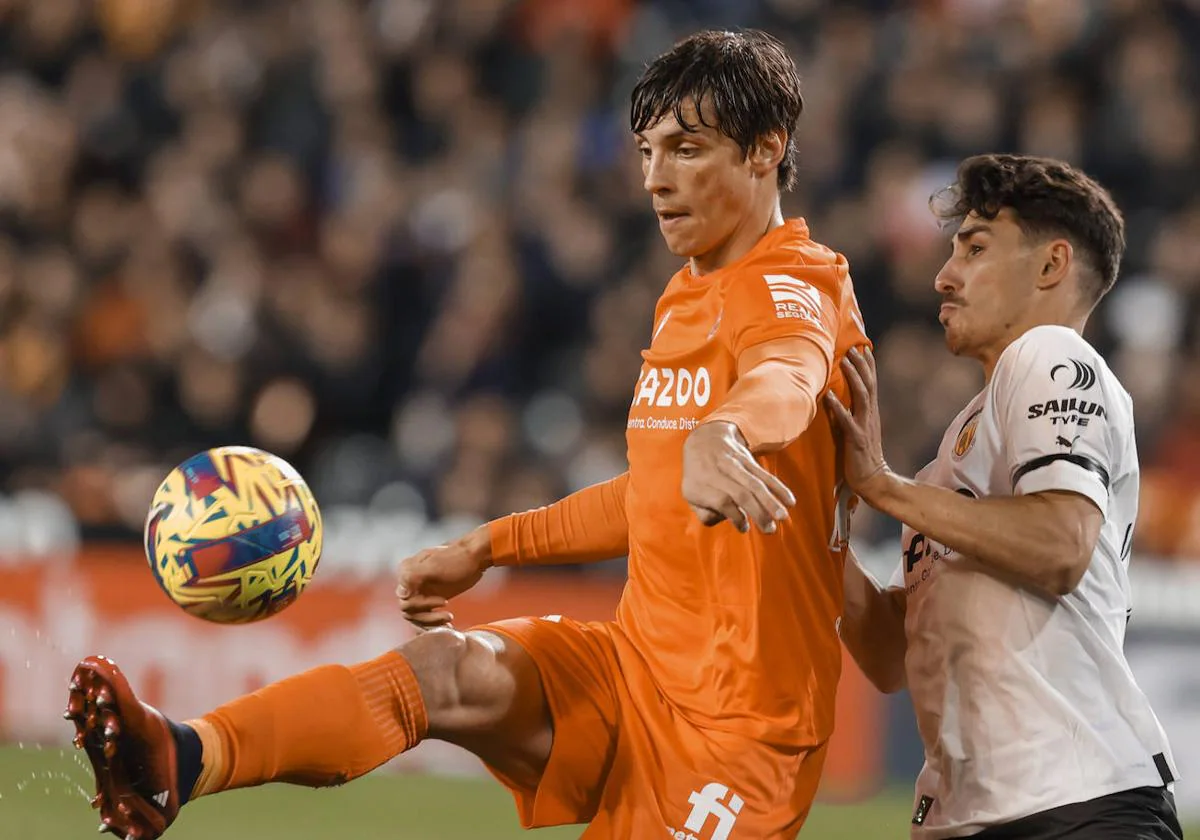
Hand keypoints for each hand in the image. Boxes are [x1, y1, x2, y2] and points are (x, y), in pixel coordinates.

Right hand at [395, 525, 491, 629]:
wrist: (476, 558)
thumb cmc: (457, 559)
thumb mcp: (434, 566)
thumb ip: (413, 577)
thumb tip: (401, 594)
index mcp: (407, 572)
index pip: (405, 600)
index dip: (422, 605)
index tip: (445, 601)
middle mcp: (410, 583)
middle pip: (410, 611)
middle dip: (429, 616)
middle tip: (449, 616)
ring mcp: (420, 591)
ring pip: (417, 616)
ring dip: (432, 622)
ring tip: (450, 620)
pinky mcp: (430, 599)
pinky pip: (425, 616)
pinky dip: (434, 624)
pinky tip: (448, 626)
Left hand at [681, 420, 795, 533]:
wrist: (704, 439)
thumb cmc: (698, 476)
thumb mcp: (690, 495)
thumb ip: (705, 514)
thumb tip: (729, 521)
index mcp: (700, 485)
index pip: (722, 502)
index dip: (736, 517)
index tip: (744, 528)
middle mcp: (717, 473)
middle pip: (741, 494)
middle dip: (758, 513)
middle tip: (770, 530)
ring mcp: (733, 464)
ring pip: (754, 483)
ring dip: (770, 501)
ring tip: (782, 516)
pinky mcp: (747, 460)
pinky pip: (764, 474)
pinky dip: (778, 487)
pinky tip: (790, 501)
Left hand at [824, 347, 890, 502]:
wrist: (874, 480)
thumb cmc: (862, 456)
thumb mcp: (860, 429)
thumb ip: (854, 413)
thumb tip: (840, 397)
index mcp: (871, 413)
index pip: (871, 384)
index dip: (868, 366)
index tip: (863, 347)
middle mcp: (870, 416)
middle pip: (868, 385)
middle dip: (861, 365)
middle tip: (853, 347)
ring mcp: (864, 426)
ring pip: (861, 397)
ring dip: (853, 378)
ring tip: (844, 362)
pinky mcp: (856, 439)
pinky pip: (847, 420)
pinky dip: (838, 407)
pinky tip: (829, 396)